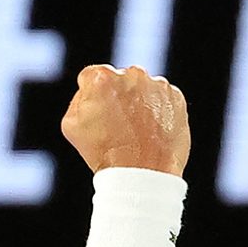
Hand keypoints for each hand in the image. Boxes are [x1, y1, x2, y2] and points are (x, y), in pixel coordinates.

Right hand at [61, 64, 189, 176]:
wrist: (141, 172)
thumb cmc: (103, 151)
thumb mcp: (71, 124)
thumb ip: (78, 99)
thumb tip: (90, 93)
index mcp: (101, 77)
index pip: (90, 76)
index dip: (90, 95)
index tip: (95, 112)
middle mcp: (131, 74)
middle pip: (118, 79)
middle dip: (115, 95)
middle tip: (115, 123)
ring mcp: (157, 85)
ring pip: (141, 88)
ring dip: (137, 102)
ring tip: (134, 130)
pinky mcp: (176, 97)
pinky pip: (162, 98)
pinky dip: (157, 110)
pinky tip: (149, 130)